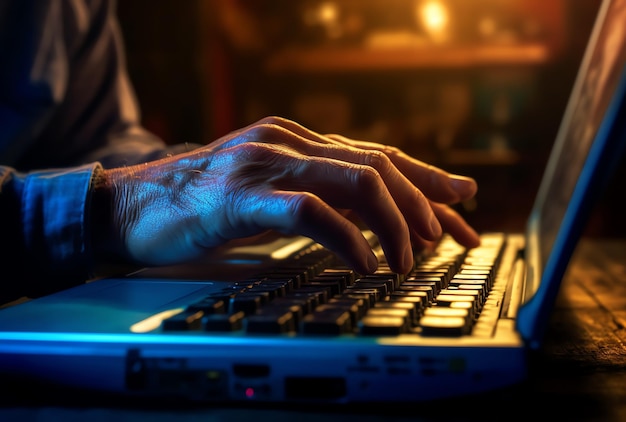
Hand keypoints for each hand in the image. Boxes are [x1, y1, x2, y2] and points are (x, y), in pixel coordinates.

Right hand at [95, 116, 478, 275]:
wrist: (132, 206)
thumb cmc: (205, 205)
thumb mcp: (272, 194)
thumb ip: (317, 195)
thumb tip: (374, 220)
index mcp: (299, 141)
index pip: (380, 155)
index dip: (428, 179)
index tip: (465, 203)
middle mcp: (288, 141)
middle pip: (379, 164)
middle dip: (426, 203)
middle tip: (451, 238)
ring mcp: (266, 163)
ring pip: (356, 181)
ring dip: (395, 223)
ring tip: (410, 260)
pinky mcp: (242, 194)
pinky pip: (312, 211)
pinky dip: (348, 238)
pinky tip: (366, 264)